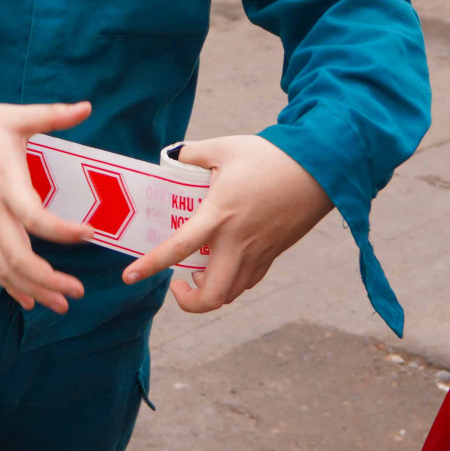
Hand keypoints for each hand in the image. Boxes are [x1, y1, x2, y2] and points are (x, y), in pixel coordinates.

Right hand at [0, 100, 94, 312]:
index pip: (33, 216)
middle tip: (78, 292)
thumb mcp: (14, 116)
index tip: (90, 234)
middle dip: (48, 279)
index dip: (61, 231)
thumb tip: (87, 106)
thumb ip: (52, 115)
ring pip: (4, 266)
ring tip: (62, 304)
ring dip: (32, 289)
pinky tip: (29, 301)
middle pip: (17, 256)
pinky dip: (9, 284)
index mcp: (6, 181)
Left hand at [121, 135, 332, 312]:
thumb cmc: (270, 155)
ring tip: (197, 275)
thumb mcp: (224, 147)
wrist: (320, 167)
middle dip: (189, 303)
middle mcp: (237, 241)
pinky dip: (233, 283)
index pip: (178, 248)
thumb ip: (192, 154)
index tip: (129, 277)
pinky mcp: (275, 252)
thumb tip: (173, 156)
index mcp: (219, 215)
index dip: (151, 265)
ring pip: (232, 293)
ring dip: (211, 293)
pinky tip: (225, 265)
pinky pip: (249, 281)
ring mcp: (259, 251)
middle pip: (212, 296)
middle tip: (177, 285)